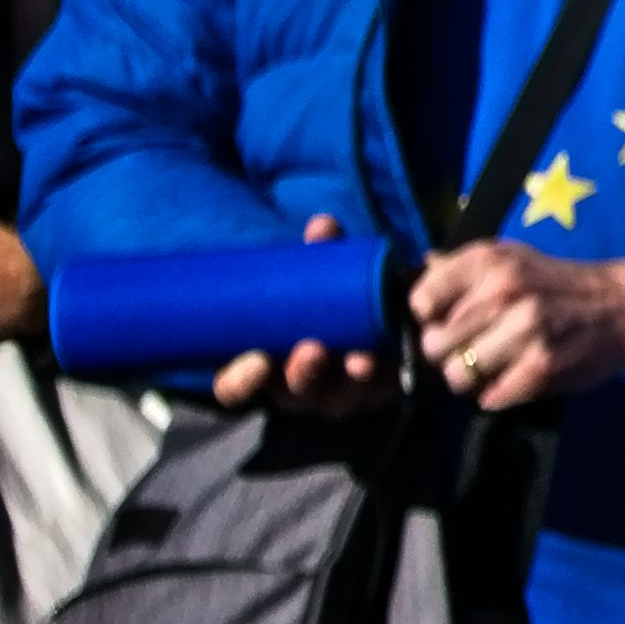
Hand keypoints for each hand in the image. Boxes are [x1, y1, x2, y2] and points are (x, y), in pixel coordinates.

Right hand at [209, 216, 397, 416]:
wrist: (381, 304)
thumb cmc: (322, 296)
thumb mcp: (316, 276)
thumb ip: (319, 254)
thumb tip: (323, 225)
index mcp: (264, 367)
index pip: (236, 388)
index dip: (241, 381)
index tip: (257, 359)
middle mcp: (298, 387)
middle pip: (293, 394)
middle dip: (303, 374)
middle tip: (314, 348)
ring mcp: (339, 394)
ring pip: (338, 399)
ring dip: (348, 379)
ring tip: (360, 359)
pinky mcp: (379, 390)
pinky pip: (379, 392)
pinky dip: (384, 378)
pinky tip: (389, 362)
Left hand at [408, 240, 624, 414]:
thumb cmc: (559, 284)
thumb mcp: (513, 258)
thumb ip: (464, 267)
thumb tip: (421, 266)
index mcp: (489, 261)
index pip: (421, 301)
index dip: (430, 317)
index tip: (450, 320)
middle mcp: (502, 291)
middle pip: (433, 344)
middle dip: (448, 353)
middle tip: (472, 349)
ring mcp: (523, 330)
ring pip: (456, 376)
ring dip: (471, 379)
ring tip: (493, 367)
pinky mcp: (540, 367)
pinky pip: (488, 397)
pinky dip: (497, 394)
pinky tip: (515, 378)